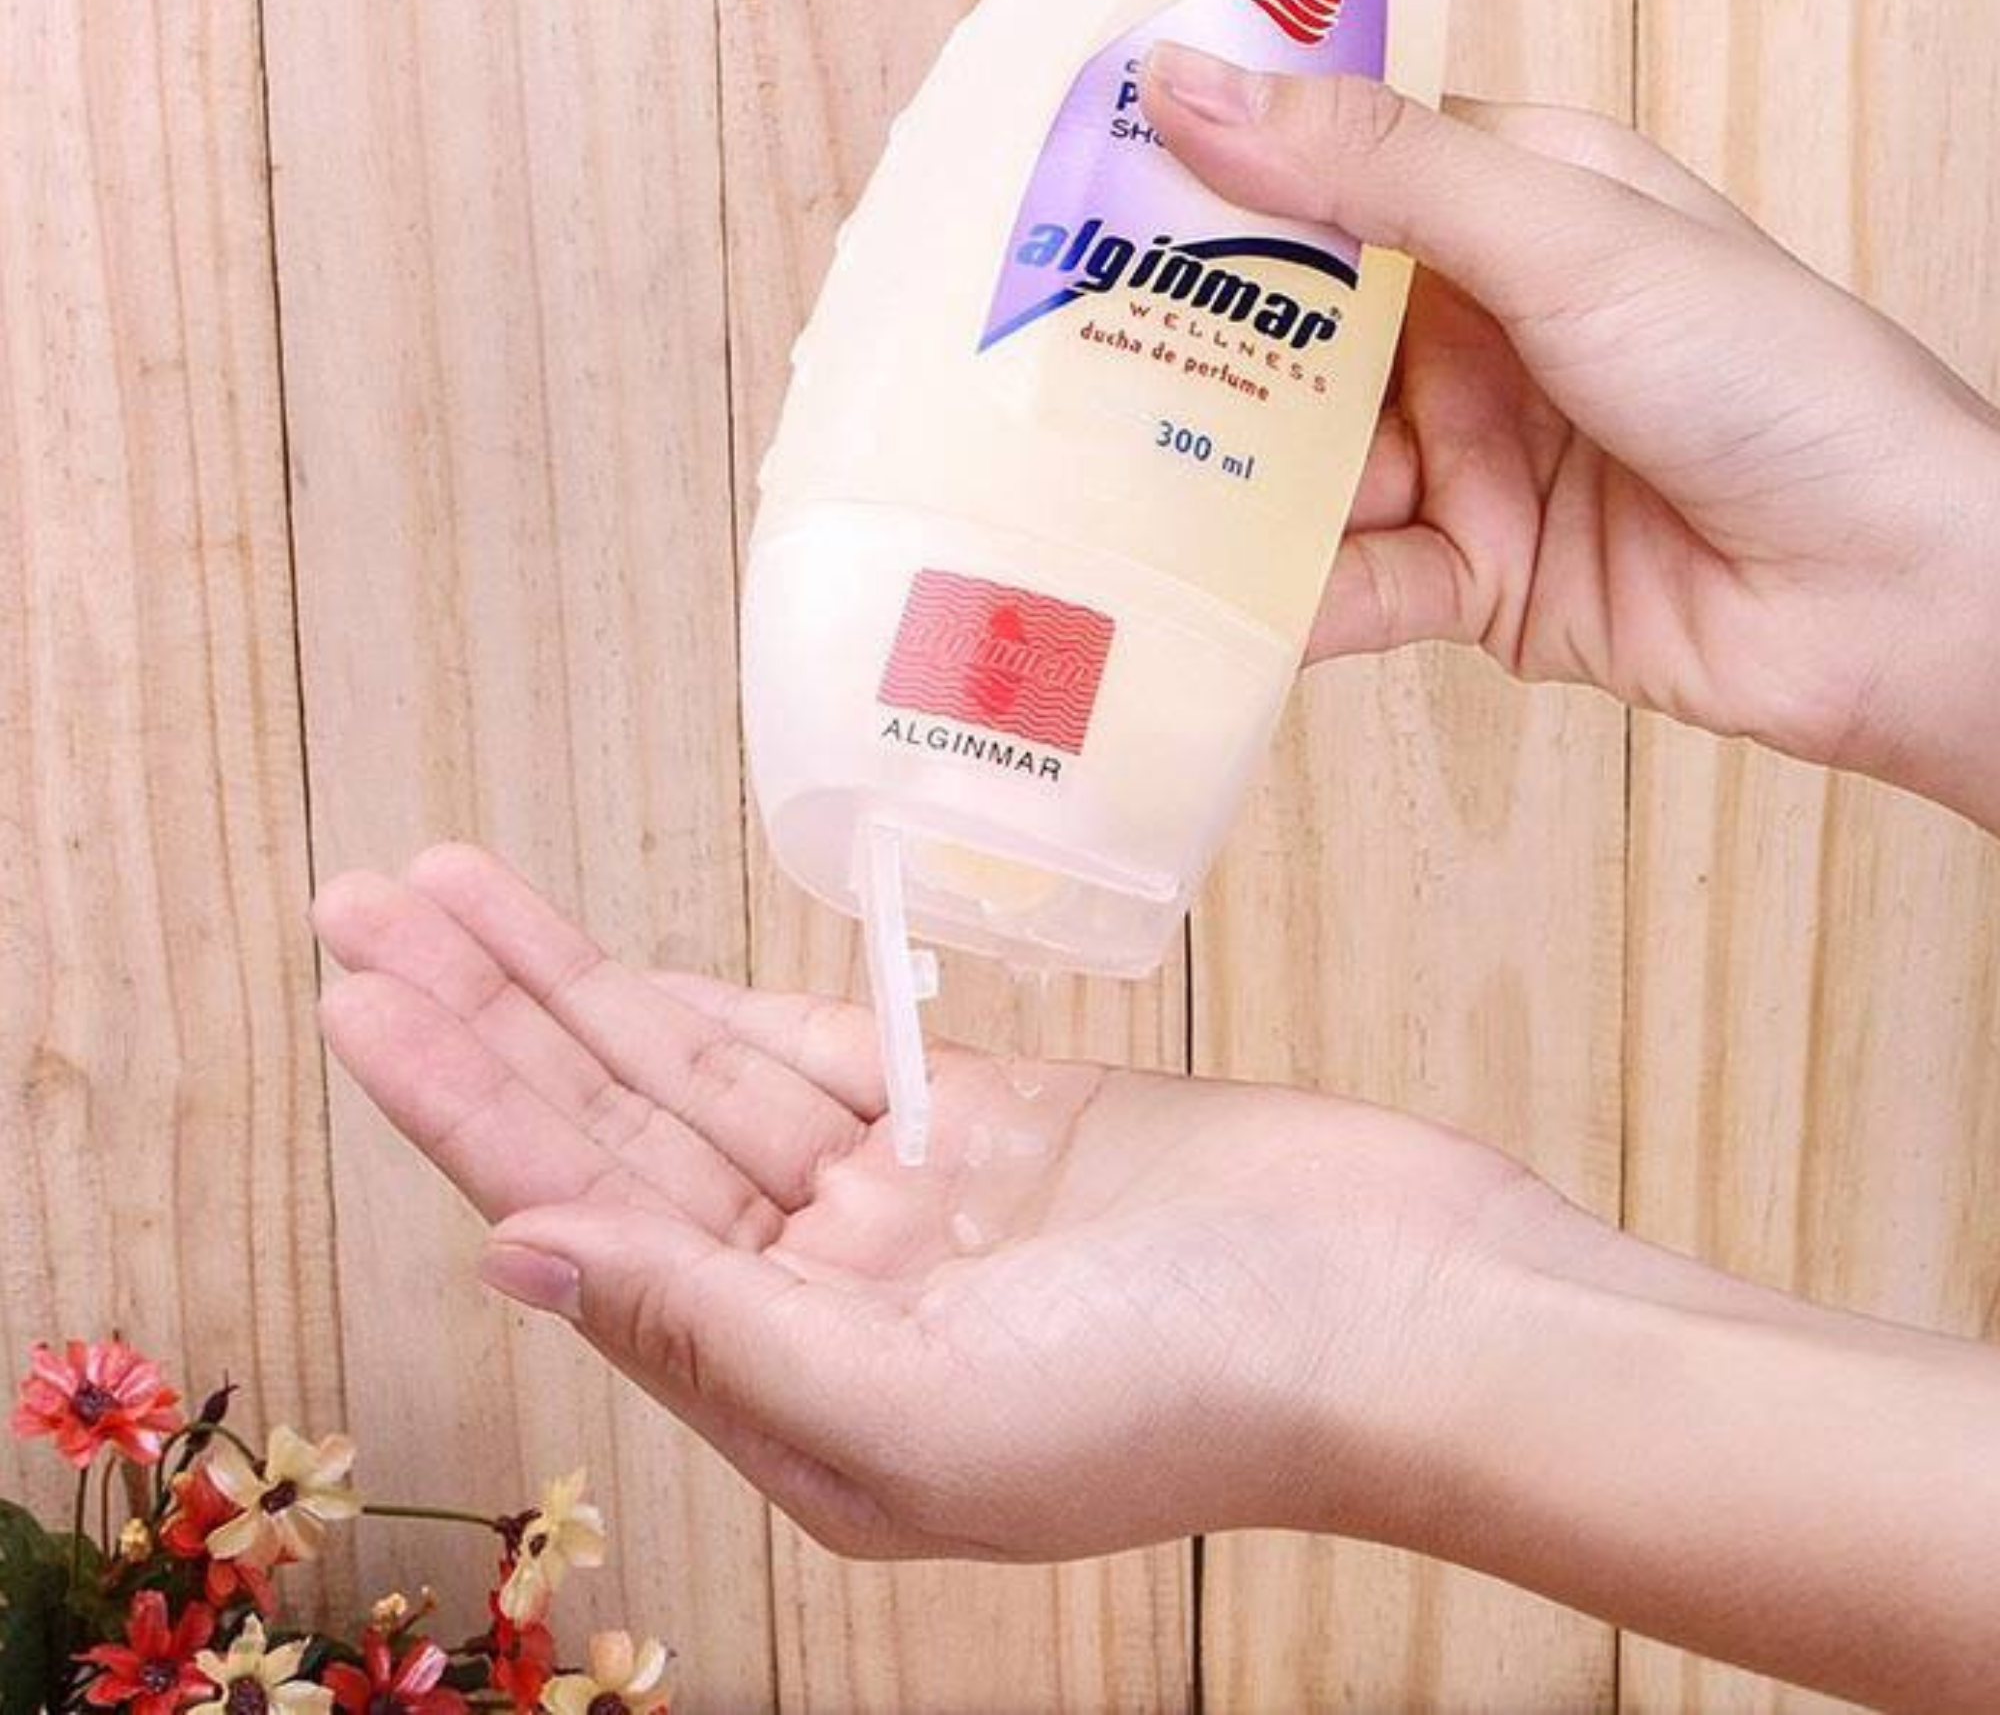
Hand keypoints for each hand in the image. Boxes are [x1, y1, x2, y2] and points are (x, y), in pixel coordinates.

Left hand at [310, 843, 1548, 1561]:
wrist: (1408, 1309)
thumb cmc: (1200, 1394)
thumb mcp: (923, 1406)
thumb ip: (709, 1326)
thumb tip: (512, 1253)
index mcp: (793, 1401)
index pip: (579, 1226)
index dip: (461, 1108)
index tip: (359, 1001)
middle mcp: (828, 1305)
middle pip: (615, 1135)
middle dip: (484, 1020)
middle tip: (362, 912)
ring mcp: (907, 1203)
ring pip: (698, 1076)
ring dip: (577, 986)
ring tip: (452, 894)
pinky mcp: (986, 1120)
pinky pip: (817, 1047)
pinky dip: (720, 1000)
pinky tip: (622, 961)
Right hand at [1142, 48, 1999, 832]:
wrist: (1891, 601)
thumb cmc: (1772, 382)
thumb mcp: (1566, 243)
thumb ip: (1379, 171)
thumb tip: (1197, 85)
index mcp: (1513, 207)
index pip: (1328, 172)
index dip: (1210, 179)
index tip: (1084, 191)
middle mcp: (1480, 328)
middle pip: (1294, 331)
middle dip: (1191, 350)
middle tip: (1049, 358)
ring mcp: (1471, 456)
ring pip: (1306, 467)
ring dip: (1221, 488)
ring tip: (1096, 496)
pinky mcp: (1474, 576)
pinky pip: (1352, 584)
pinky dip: (1288, 598)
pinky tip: (1204, 609)